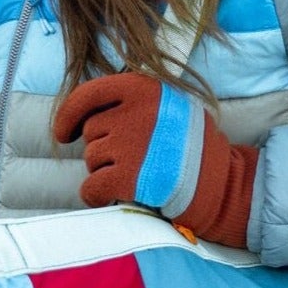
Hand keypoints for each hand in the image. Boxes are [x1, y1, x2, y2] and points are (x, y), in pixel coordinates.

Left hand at [53, 72, 257, 247]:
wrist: (223, 185)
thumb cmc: (195, 148)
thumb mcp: (173, 105)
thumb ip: (136, 103)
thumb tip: (87, 115)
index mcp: (145, 89)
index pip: (88, 94)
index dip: (70, 115)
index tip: (65, 133)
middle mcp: (136, 113)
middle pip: (92, 131)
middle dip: (104, 148)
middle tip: (134, 160)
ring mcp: (131, 146)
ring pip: (92, 160)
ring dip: (106, 171)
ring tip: (138, 176)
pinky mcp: (128, 178)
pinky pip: (91, 187)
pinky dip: (97, 196)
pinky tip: (114, 198)